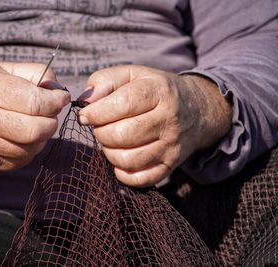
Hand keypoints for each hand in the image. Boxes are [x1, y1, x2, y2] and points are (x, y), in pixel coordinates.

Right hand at [0, 62, 69, 171]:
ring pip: (31, 148)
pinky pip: (21, 161)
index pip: (35, 103)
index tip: (61, 97)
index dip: (55, 101)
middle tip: (50, 113)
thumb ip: (34, 72)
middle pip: (35, 130)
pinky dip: (30, 149)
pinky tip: (23, 137)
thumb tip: (57, 87)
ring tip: (35, 123)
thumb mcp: (2, 68)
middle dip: (51, 121)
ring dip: (42, 136)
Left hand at [78, 65, 230, 186]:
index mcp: (158, 91)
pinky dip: (123, 173)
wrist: (197, 109)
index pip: (121, 105)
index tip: (85, 116)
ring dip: (109, 153)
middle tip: (100, 127)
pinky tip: (120, 160)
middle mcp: (168, 119)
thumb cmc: (155, 90)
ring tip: (110, 142)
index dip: (96, 113)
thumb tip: (84, 101)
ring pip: (128, 160)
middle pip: (122, 135)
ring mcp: (171, 145)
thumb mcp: (133, 74)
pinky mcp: (171, 165)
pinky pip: (141, 179)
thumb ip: (105, 81)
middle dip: (101, 133)